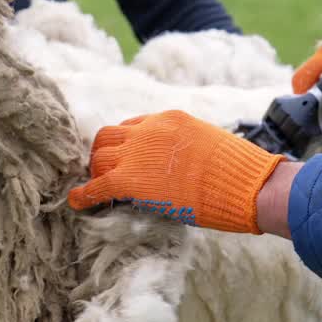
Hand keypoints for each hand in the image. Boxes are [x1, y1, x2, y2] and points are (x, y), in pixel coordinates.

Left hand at [67, 110, 284, 234]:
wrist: (244, 184)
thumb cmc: (238, 172)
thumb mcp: (208, 146)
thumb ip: (187, 149)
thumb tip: (181, 166)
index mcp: (169, 120)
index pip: (134, 127)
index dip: (127, 145)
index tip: (126, 157)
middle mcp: (148, 130)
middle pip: (109, 137)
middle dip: (104, 154)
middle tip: (105, 172)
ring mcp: (136, 153)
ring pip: (99, 157)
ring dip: (95, 171)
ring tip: (95, 186)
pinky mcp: (129, 179)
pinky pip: (96, 185)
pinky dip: (84, 194)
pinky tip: (76, 202)